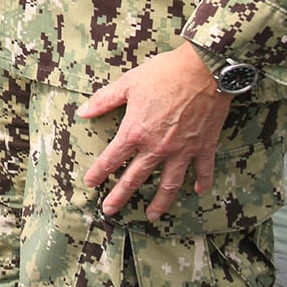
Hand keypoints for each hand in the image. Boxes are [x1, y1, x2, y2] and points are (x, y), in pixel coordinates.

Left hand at [77, 45, 232, 219]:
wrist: (203, 70)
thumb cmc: (163, 74)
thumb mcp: (128, 84)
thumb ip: (104, 100)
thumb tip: (82, 112)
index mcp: (135, 132)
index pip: (112, 159)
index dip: (99, 172)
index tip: (90, 183)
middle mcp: (157, 147)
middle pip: (135, 178)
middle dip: (120, 196)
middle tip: (110, 211)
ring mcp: (182, 150)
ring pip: (169, 184)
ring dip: (160, 202)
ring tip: (152, 215)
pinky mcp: (204, 147)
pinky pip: (202, 171)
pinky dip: (201, 182)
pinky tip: (197, 192)